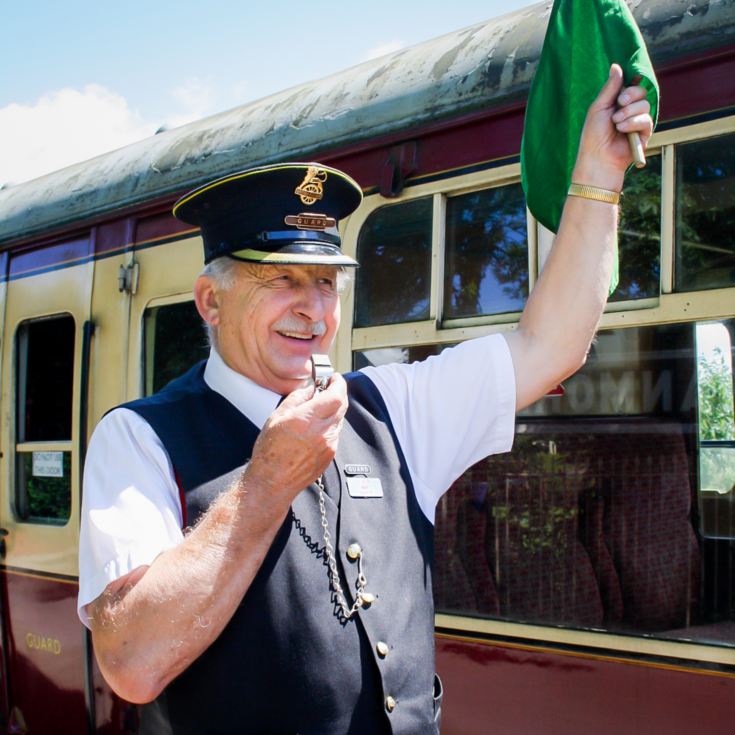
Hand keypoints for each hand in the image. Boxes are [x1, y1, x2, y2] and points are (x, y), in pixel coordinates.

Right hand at [245, 374, 347, 500]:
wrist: (273, 482)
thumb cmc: (270, 452)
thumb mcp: (277, 417)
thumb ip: (297, 398)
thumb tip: (310, 387)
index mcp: (308, 420)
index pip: (336, 395)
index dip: (338, 383)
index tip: (334, 378)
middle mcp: (322, 432)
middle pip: (342, 406)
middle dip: (338, 393)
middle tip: (329, 388)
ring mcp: (329, 445)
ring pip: (340, 419)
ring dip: (334, 410)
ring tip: (319, 408)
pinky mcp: (330, 455)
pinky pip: (336, 433)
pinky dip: (330, 424)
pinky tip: (316, 426)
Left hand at [573, 64, 653, 189]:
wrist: (598, 158)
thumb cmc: (593, 134)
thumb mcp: (599, 107)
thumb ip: (610, 88)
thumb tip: (616, 66)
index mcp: (617, 103)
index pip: (631, 85)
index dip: (632, 82)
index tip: (625, 82)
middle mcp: (629, 111)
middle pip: (641, 91)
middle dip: (630, 95)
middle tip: (619, 104)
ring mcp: (637, 122)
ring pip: (645, 105)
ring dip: (629, 112)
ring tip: (616, 123)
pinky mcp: (644, 133)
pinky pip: (647, 120)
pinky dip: (633, 123)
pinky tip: (622, 130)